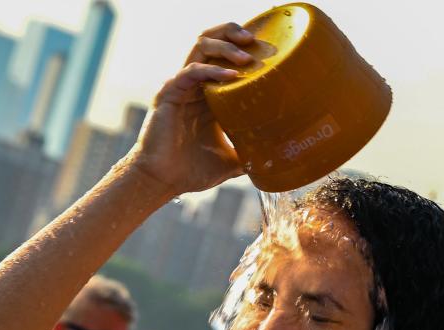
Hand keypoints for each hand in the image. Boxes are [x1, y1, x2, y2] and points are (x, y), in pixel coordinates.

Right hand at [129, 23, 254, 195]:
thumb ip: (252, 155)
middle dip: (233, 34)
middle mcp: (196, 85)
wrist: (164, 182)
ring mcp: (181, 86)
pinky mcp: (169, 93)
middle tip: (255, 40)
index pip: (225, 58)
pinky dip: (212, 71)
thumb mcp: (231, 161)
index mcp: (210, 95)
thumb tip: (279, 162)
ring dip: (225, 47)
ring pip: (201, 48)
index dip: (244, 48)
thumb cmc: (192, 170)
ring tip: (247, 56)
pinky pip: (191, 72)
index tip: (269, 50)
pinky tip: (232, 75)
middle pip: (212, 43)